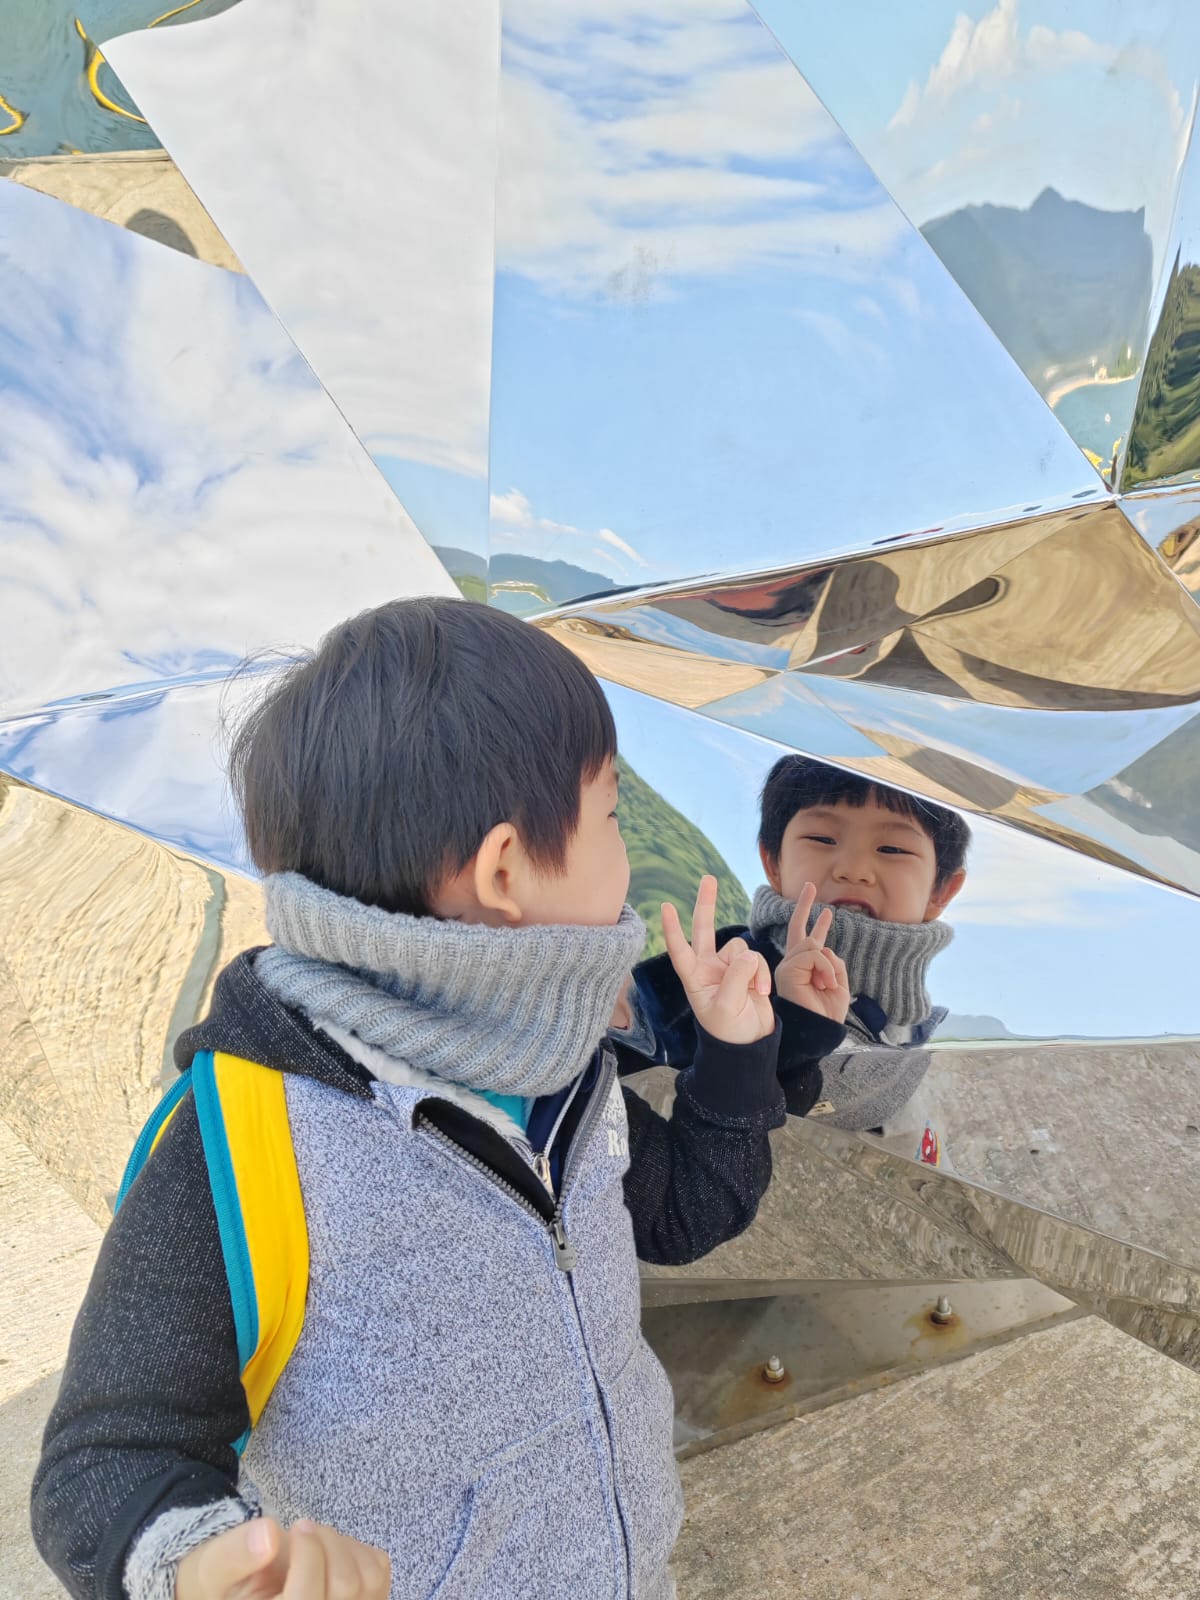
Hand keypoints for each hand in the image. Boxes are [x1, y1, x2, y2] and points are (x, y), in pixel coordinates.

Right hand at [175, 1516, 390, 1598]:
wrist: (238, 1589)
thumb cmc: (224, 1582)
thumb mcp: (213, 1567)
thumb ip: (234, 1555)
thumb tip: (269, 1536)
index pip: (305, 1599)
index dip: (308, 1556)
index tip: (297, 1526)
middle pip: (344, 1588)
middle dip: (324, 1543)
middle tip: (302, 1529)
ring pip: (366, 1580)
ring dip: (342, 1545)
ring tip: (314, 1542)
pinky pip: (378, 1571)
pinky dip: (358, 1550)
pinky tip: (330, 1554)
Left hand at [661, 875, 773, 1044]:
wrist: (750, 1043)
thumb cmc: (729, 1031)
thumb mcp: (727, 1008)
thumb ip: (735, 978)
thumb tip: (746, 953)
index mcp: (693, 978)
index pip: (679, 950)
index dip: (672, 929)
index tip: (665, 906)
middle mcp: (708, 968)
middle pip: (705, 929)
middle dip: (707, 903)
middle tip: (708, 878)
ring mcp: (728, 967)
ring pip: (741, 948)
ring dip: (752, 968)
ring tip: (753, 992)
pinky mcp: (748, 969)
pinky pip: (757, 958)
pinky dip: (762, 974)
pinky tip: (761, 993)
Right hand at [773, 882, 850, 1023]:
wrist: (819, 1032)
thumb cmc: (828, 1014)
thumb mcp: (839, 982)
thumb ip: (831, 960)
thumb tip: (822, 947)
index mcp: (806, 968)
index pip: (808, 939)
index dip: (816, 922)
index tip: (826, 911)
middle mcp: (793, 964)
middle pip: (798, 930)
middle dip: (804, 906)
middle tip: (810, 885)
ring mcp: (787, 967)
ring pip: (813, 945)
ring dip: (829, 966)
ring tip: (828, 985)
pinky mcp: (787, 971)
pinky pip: (814, 955)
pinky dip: (825, 969)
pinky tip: (825, 984)